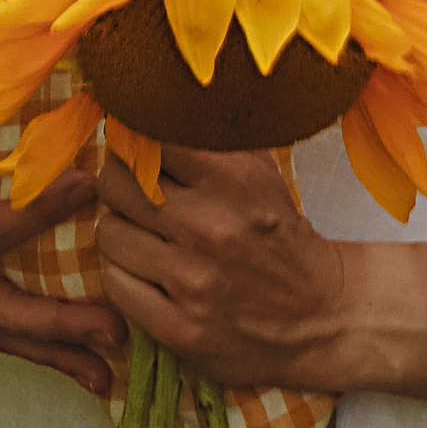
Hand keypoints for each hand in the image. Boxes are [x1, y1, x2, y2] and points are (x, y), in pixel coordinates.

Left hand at [95, 143, 356, 388]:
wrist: (318, 314)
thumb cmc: (278, 234)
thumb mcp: (259, 172)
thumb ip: (211, 135)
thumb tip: (156, 100)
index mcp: (232, 179)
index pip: (148, 139)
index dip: (135, 142)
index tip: (136, 149)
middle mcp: (210, 227)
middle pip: (115, 183)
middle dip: (119, 183)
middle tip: (134, 192)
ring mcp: (192, 281)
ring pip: (109, 232)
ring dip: (121, 231)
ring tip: (144, 236)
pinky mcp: (179, 327)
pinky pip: (114, 282)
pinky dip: (124, 275)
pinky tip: (147, 272)